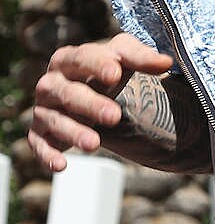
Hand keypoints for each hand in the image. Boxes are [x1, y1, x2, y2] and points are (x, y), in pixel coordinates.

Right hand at [30, 34, 172, 171]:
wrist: (95, 95)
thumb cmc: (107, 71)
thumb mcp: (125, 59)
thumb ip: (142, 58)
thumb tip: (166, 62)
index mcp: (68, 59)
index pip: (81, 58)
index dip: (97, 65)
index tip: (116, 74)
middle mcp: (50, 84)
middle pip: (67, 92)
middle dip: (90, 104)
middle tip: (114, 116)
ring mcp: (43, 110)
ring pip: (54, 120)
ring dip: (72, 132)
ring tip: (95, 144)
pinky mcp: (40, 135)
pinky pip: (39, 145)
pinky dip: (47, 155)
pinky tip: (62, 165)